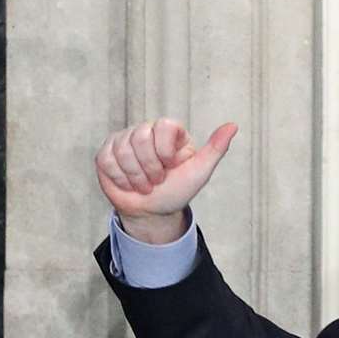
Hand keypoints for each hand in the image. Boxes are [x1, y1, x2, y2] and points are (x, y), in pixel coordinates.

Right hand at [95, 119, 236, 242]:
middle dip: (150, 167)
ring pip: (122, 150)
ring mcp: (123, 140)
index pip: (163, 126)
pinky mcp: (105, 153)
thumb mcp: (201, 171)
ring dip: (136, 176)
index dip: (165, 151)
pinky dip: (120, 178)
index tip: (171, 166)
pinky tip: (129, 183)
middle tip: (157, 180)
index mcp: (169, 131)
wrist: (154, 212)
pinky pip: (106, 160)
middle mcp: (145, 130)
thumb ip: (216, 148)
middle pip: (139, 137)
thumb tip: (233, 126)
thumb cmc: (178, 190)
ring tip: (145, 184)